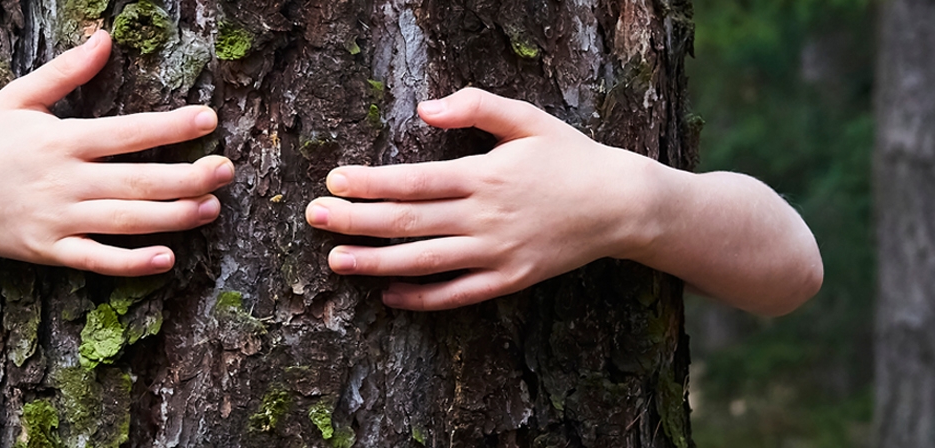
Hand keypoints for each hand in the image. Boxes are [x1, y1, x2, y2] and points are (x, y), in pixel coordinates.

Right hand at [0, 30, 231, 275]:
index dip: (171, 126)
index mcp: (61, 140)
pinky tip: (167, 258)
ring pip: (126, 222)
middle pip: (138, 180)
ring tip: (211, 208)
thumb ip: (66, 72)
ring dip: (173, 217)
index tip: (208, 119)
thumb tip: (105, 38)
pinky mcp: (48, 251)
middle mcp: (64, 181)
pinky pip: (96, 260)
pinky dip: (131, 262)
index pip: (128, 133)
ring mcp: (57, 220)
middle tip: (228, 170)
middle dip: (188, 176)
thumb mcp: (17, 98)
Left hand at [305, 88, 669, 309]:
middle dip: (355, 221)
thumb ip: (476, 106)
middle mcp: (484, 217)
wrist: (621, 205)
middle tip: (313, 218)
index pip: (412, 181)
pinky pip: (456, 294)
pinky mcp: (509, 280)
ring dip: (375, 263)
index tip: (334, 181)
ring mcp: (496, 253)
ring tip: (336, 261)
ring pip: (423, 262)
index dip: (370, 183)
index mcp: (484, 174)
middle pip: (407, 223)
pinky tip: (388, 294)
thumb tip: (424, 108)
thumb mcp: (527, 118)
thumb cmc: (570, 156)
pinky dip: (421, 298)